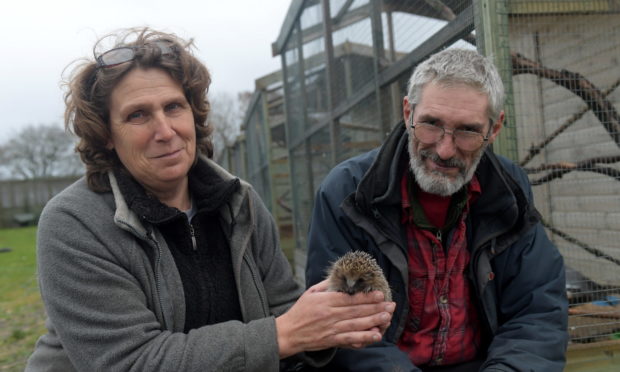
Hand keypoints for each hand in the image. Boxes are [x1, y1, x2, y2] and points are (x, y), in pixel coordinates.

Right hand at [276, 279, 394, 357]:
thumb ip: (326, 285)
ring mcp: (331, 328)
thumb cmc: (300, 311)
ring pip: (356, 324)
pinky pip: (350, 339)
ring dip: (374, 321)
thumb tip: (340, 277)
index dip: (366, 296)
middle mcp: (329, 314)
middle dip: (375, 307)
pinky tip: (375, 335)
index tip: (380, 294)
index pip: (349, 298)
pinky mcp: (332, 340)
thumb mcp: (310, 293)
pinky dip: (364, 338)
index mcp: (325, 300)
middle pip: (356, 310)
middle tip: (390, 305)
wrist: (288, 333)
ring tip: (387, 317)